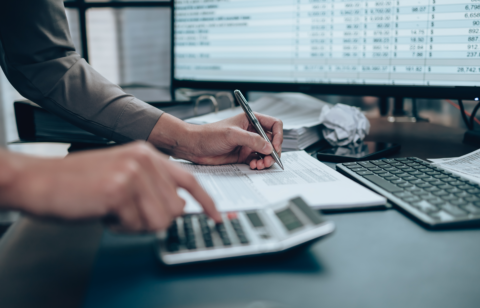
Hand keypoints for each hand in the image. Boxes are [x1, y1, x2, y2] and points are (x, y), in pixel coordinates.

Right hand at [0, 142, 220, 231]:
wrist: (41, 180)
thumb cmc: (80, 182)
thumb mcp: (124, 175)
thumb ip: (153, 186)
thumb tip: (179, 207)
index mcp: (148, 153)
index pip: (190, 180)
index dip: (206, 202)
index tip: (218, 216)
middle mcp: (145, 159)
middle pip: (175, 207)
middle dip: (153, 219)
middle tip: (128, 212)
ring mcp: (133, 172)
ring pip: (159, 219)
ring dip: (136, 224)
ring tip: (115, 210)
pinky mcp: (119, 189)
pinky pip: (136, 224)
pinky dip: (120, 226)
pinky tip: (104, 211)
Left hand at [148, 113, 282, 169]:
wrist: (194, 147)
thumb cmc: (208, 135)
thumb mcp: (232, 135)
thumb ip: (252, 140)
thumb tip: (268, 147)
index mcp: (250, 120)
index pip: (273, 124)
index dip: (278, 135)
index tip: (275, 146)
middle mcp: (251, 132)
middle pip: (272, 141)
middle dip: (273, 151)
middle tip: (269, 159)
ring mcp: (247, 144)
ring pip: (266, 152)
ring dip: (266, 160)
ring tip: (261, 165)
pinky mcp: (243, 155)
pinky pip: (257, 160)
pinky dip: (259, 164)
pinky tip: (253, 166)